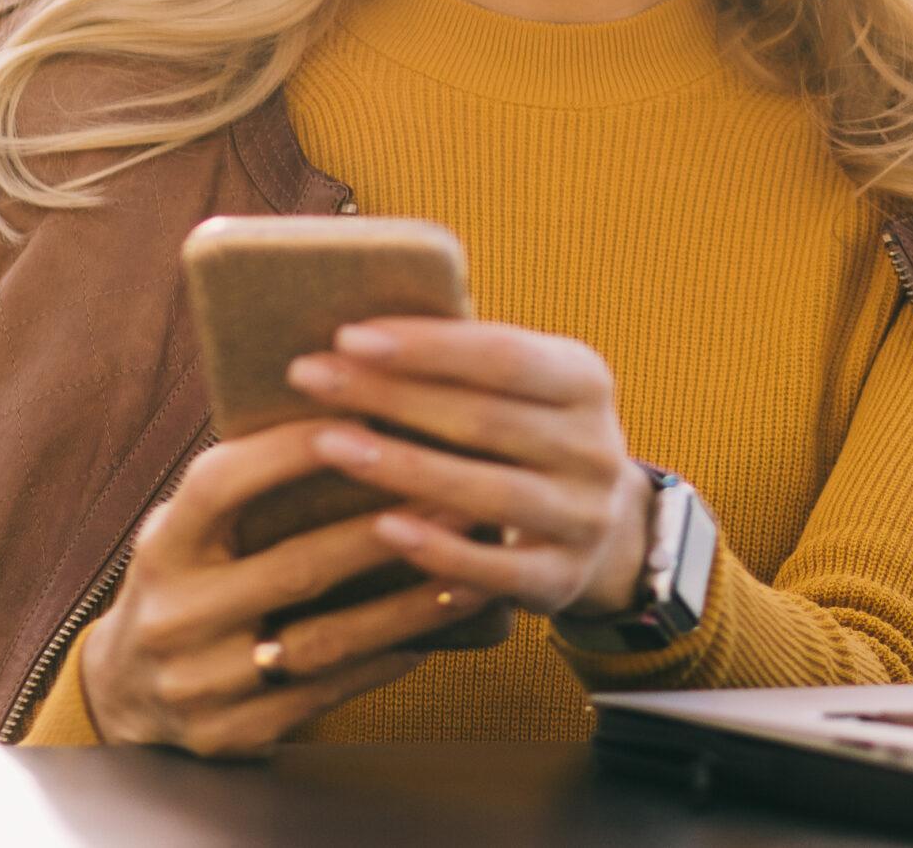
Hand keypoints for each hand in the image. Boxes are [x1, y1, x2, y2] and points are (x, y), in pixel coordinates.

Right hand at [78, 418, 502, 757]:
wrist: (127, 701)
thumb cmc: (190, 584)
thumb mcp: (188, 534)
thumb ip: (245, 489)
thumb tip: (352, 410)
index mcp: (161, 548)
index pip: (220, 486)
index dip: (289, 452)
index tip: (366, 420)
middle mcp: (173, 616)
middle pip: (296, 567)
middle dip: (388, 531)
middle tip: (460, 495)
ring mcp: (201, 682)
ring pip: (326, 639)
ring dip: (410, 603)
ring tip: (474, 569)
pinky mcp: (234, 734)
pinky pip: (330, 690)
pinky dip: (390, 655)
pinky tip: (437, 627)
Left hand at [286, 318, 656, 622]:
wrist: (602, 526)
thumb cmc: (524, 434)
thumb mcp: (523, 387)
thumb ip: (464, 361)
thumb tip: (354, 335)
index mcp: (586, 380)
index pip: (503, 355)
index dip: (425, 346)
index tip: (347, 337)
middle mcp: (596, 447)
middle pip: (485, 419)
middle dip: (390, 396)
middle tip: (310, 377)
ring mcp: (585, 517)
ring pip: (489, 492)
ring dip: (403, 467)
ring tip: (328, 443)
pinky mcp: (563, 578)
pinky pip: (496, 569)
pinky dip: (440, 549)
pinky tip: (383, 528)